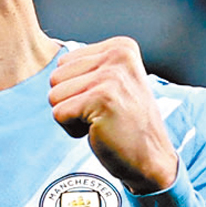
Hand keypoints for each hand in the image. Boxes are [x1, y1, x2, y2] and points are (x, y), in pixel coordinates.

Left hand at [49, 37, 177, 193]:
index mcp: (121, 47)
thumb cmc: (126, 126)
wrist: (151, 159)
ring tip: (101, 121)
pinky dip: (73, 130)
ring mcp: (111, 77)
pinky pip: (59, 114)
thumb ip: (88, 67)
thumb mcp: (113, 82)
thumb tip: (55, 62)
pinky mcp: (102, 99)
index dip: (76, 88)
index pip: (64, 62)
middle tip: (101, 114)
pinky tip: (99, 131)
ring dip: (72, 116)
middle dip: (70, 102)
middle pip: (56, 77)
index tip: (104, 101)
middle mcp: (118, 55)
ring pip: (54, 95)